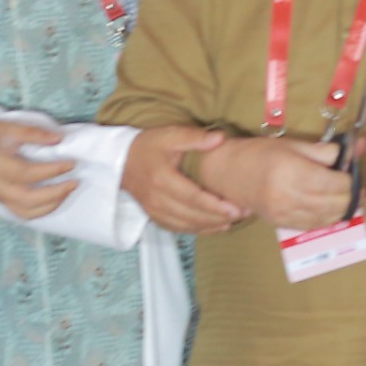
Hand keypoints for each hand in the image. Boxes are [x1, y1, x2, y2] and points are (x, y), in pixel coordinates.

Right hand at [0, 120, 76, 219]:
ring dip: (52, 205)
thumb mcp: (8, 126)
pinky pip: (23, 214)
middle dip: (56, 193)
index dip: (52, 170)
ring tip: (68, 190)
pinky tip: (56, 198)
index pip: (27, 173)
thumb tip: (60, 139)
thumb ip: (33, 133)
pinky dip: (42, 210)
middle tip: (74, 181)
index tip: (71, 163)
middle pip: (28, 199)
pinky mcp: (1, 202)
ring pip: (26, 212)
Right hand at [122, 126, 243, 234]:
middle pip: (193, 215)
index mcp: (162, 179)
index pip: (193, 198)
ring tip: (235, 220)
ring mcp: (155, 211)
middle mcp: (157, 199)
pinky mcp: (156, 217)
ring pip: (188, 225)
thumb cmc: (149, 146)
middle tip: (244, 213)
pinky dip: (200, 230)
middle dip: (220, 218)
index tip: (237, 208)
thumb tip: (220, 138)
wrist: (122, 161)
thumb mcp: (170, 135)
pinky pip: (180, 229)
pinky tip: (217, 226)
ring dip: (212, 226)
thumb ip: (194, 137)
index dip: (216, 206)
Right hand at [197, 136, 352, 229]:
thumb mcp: (292, 145)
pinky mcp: (282, 224)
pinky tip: (333, 209)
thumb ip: (324, 151)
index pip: (335, 183)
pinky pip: (314, 225)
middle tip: (358, 187)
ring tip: (350, 198)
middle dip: (352, 196)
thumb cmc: (259, 153)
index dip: (350, 179)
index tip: (353, 171)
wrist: (228, 173)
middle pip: (335, 202)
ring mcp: (285, 213)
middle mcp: (289, 196)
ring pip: (327, 217)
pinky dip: (328, 219)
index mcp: (292, 172)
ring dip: (343, 209)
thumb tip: (354, 149)